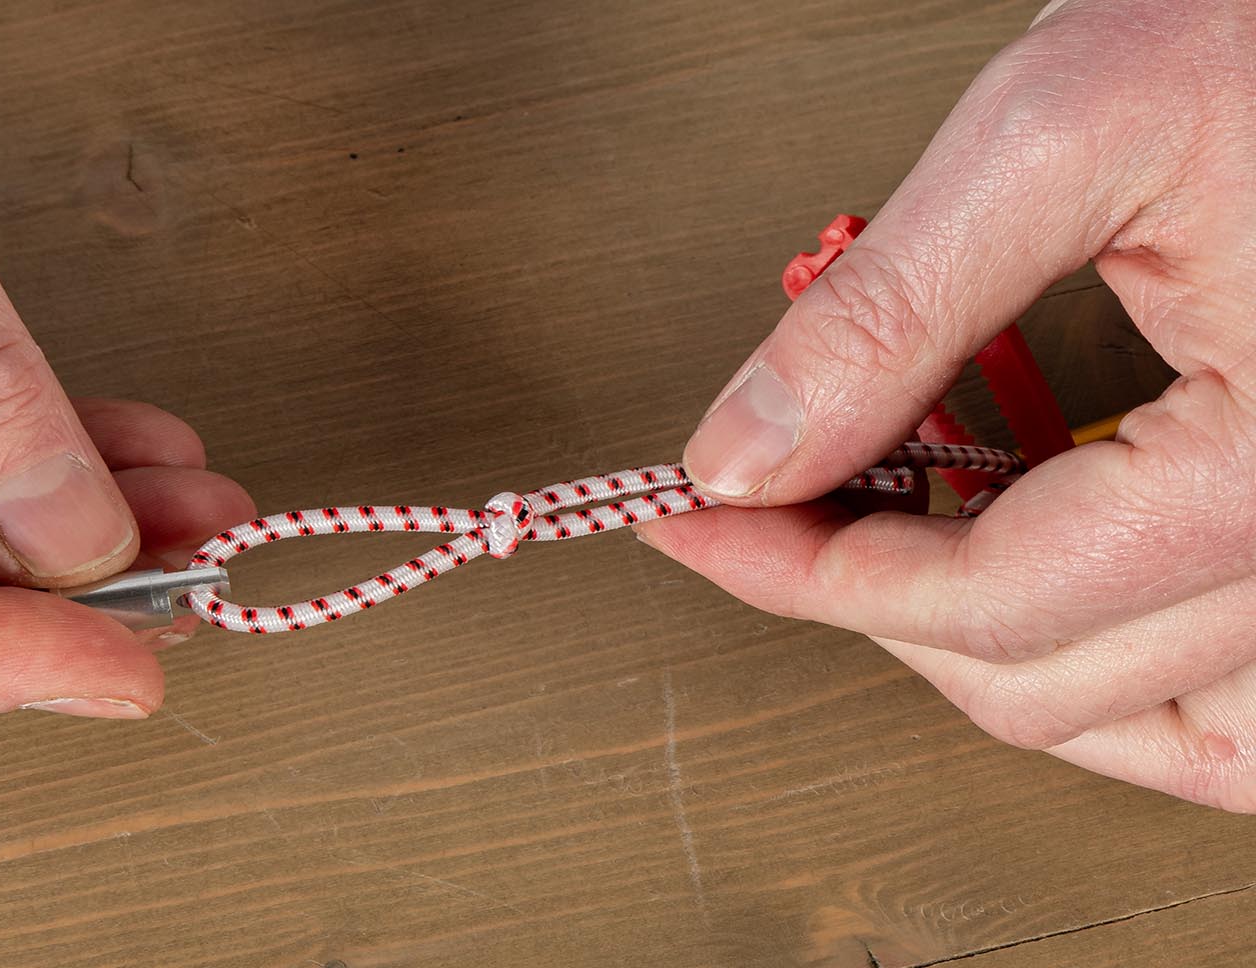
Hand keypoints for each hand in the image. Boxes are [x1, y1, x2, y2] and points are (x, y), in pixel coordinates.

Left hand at [640, 0, 1255, 809]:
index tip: (697, 518)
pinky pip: (1238, 705)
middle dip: (866, 601)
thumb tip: (750, 452)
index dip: (799, 570)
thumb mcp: (1062, 136)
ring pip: (1150, 729)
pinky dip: (1122, 674)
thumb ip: (889, 315)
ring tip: (882, 549)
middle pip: (1042, 679)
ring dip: (990, 658)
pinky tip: (1033, 590)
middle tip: (762, 510)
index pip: (979, 604)